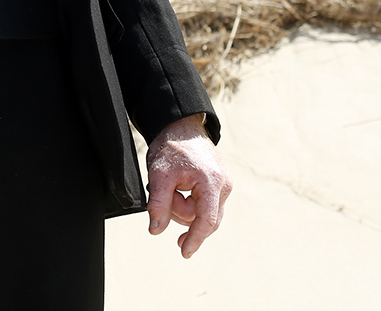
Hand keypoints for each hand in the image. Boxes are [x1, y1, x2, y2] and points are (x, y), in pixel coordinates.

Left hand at [145, 115, 230, 257]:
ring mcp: (224, 186)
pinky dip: (188, 203)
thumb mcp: (159, 174)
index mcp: (211, 182)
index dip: (195, 239)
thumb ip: (158, 203)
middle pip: (203, 219)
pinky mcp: (220, 186)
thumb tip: (156, 230)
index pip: (206, 220)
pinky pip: (204, 206)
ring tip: (170, 186)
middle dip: (179, 213)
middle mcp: (224, 186)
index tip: (184, 253)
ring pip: (201, 214)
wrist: (181, 127)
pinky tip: (177, 190)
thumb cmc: (171, 147)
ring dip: (182, 206)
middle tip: (164, 194)